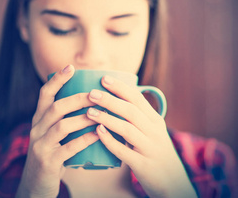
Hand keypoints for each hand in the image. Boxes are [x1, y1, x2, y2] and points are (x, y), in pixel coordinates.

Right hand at [16, 65, 98, 197]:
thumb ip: (63, 119)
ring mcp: (40, 145)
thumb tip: (88, 102)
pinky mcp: (48, 162)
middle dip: (78, 98)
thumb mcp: (51, 134)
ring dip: (83, 118)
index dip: (57, 80)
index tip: (71, 67)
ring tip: (100, 113)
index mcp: (38, 119)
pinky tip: (98, 133)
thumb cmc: (51, 154)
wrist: (34, 186)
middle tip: (96, 94)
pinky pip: (69, 148)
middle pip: (56, 107)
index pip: (44, 94)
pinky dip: (85, 139)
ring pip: (62, 125)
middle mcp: (36, 129)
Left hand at [86, 75, 196, 197]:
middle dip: (110, 100)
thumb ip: (137, 115)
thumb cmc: (154, 150)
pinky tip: (98, 132)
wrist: (173, 182)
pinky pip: (124, 151)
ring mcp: (150, 148)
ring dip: (107, 118)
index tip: (104, 79)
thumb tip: (113, 97)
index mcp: (155, 119)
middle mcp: (154, 131)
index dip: (120, 87)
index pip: (137, 98)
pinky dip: (110, 140)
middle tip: (91, 93)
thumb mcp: (152, 130)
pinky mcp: (143, 165)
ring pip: (127, 129)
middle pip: (131, 111)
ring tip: (89, 112)